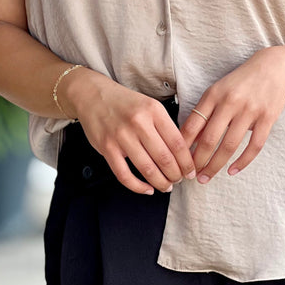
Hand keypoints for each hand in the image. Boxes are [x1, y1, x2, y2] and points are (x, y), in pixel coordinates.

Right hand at [65, 70, 195, 194]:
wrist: (93, 95)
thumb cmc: (125, 103)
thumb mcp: (150, 105)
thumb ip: (164, 126)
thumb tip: (182, 154)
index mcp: (154, 110)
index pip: (177, 142)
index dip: (187, 162)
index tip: (190, 171)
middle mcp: (138, 122)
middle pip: (164, 158)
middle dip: (175, 175)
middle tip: (179, 180)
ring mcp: (121, 136)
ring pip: (147, 169)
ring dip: (160, 182)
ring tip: (166, 186)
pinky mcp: (107, 148)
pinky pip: (124, 175)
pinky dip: (138, 187)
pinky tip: (147, 189)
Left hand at [180, 47, 284, 183]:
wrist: (273, 67)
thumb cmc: (241, 81)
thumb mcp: (218, 90)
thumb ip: (205, 112)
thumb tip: (191, 140)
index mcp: (214, 94)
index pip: (193, 124)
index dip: (183, 145)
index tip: (178, 160)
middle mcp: (230, 102)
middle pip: (210, 139)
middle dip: (198, 161)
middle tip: (190, 176)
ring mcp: (250, 110)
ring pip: (229, 145)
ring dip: (215, 165)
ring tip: (206, 177)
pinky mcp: (267, 118)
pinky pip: (254, 146)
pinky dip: (242, 162)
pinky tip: (232, 171)